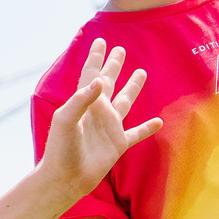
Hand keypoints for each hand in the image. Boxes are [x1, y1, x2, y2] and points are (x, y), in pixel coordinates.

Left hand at [39, 40, 159, 195]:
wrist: (65, 178)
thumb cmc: (60, 149)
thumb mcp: (65, 120)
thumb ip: (81, 99)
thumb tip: (101, 81)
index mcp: (84, 103)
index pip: (91, 74)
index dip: (95, 57)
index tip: (100, 41)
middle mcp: (98, 111)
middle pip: (109, 82)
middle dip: (114, 66)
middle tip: (121, 49)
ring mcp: (109, 127)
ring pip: (125, 102)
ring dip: (133, 88)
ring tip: (141, 72)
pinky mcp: (118, 144)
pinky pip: (136, 133)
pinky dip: (148, 128)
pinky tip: (158, 122)